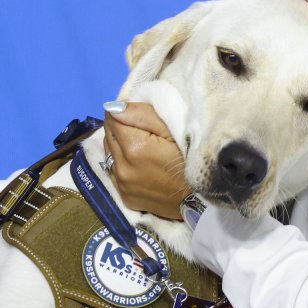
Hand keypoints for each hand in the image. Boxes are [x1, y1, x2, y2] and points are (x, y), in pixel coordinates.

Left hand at [103, 102, 189, 219]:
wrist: (200, 200)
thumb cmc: (191, 159)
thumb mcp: (173, 130)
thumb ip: (142, 115)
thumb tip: (113, 107)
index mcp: (134, 147)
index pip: (112, 118)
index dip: (125, 111)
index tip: (139, 113)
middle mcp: (121, 167)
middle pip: (108, 134)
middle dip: (120, 125)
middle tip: (142, 127)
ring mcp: (121, 184)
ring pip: (108, 152)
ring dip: (119, 143)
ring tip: (140, 143)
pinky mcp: (124, 196)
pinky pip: (113, 170)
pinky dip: (121, 162)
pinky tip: (138, 162)